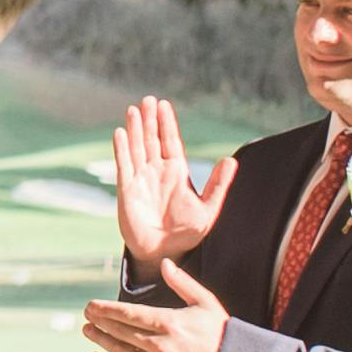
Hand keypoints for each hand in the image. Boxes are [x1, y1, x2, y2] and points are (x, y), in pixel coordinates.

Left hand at [81, 255, 228, 351]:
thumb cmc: (220, 331)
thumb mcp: (205, 302)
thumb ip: (183, 283)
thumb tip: (165, 263)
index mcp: (171, 323)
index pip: (131, 315)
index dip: (108, 310)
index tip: (92, 305)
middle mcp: (161, 345)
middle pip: (122, 332)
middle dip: (101, 322)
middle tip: (86, 313)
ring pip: (122, 351)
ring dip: (101, 340)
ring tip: (87, 330)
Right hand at [109, 100, 228, 267]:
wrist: (164, 252)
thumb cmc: (186, 233)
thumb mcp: (208, 210)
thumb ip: (218, 185)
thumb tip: (230, 160)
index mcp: (177, 173)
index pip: (171, 142)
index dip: (168, 123)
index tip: (164, 104)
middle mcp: (157, 171)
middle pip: (152, 139)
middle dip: (150, 120)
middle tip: (148, 99)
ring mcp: (141, 179)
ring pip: (137, 148)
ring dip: (135, 128)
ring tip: (134, 109)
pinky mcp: (127, 190)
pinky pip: (124, 165)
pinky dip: (122, 149)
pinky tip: (121, 133)